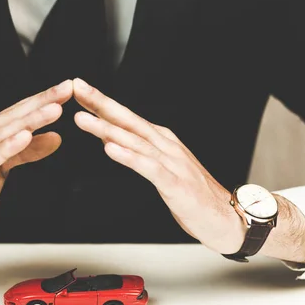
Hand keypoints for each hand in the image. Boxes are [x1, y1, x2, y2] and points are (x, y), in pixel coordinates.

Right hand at [0, 80, 72, 256]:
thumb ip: (24, 154)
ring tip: (53, 110)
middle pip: (11, 118)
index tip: (66, 89)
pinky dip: (4, 148)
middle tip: (66, 89)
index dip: (42, 101)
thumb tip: (55, 138)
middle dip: (40, 103)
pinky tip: (23, 137)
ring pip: (1, 135)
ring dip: (28, 121)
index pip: (16, 115)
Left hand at [72, 78, 304, 260]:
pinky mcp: (175, 183)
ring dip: (107, 128)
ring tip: (82, 118)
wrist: (228, 217)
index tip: (78, 89)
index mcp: (161, 141)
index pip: (126, 117)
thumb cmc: (193, 195)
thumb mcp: (160, 168)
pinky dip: (129, 157)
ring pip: (134, 141)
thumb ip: (136, 152)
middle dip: (100, 103)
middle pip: (128, 120)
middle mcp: (165, 145)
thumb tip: (109, 138)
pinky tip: (110, 149)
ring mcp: (171, 162)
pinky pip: (148, 167)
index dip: (101, 102)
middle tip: (76, 87)